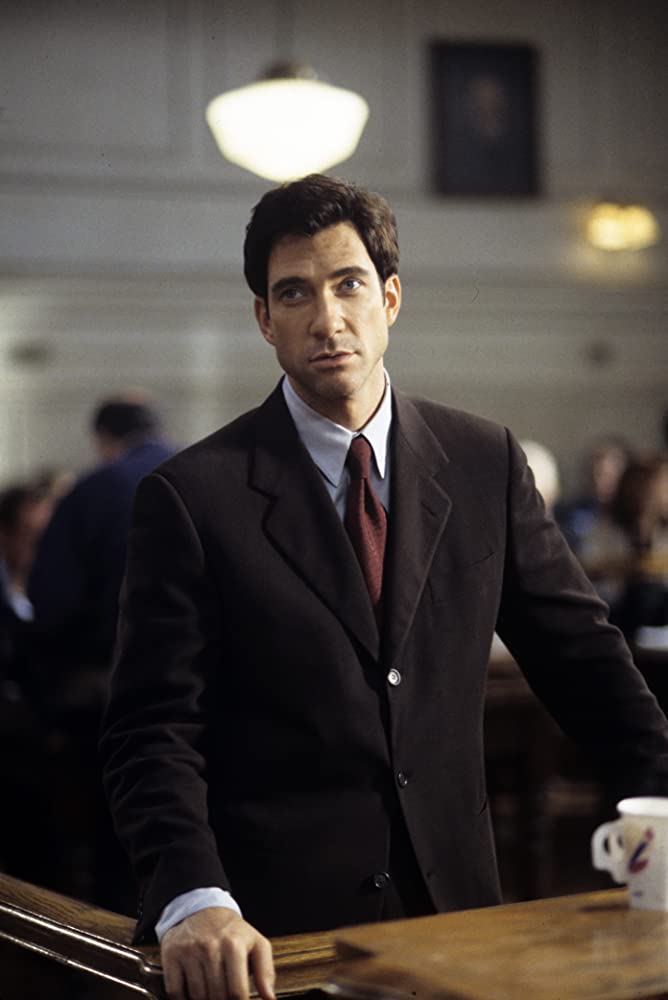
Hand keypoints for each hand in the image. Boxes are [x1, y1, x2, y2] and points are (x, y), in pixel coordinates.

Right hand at [161, 906, 275, 999]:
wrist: (202, 908)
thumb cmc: (232, 932)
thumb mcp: (256, 943)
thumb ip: (266, 972)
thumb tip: (270, 999)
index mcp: (234, 945)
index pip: (237, 992)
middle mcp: (210, 947)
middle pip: (217, 997)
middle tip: (224, 995)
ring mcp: (189, 951)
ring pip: (197, 997)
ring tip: (211, 992)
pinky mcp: (171, 954)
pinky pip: (175, 992)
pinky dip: (184, 999)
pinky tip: (193, 992)